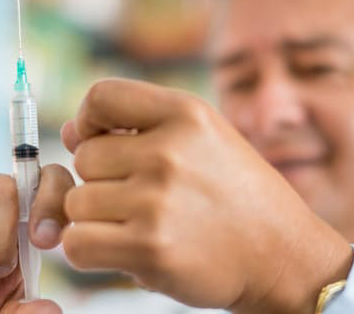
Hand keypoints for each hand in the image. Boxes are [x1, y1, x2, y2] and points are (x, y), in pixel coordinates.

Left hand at [58, 79, 352, 313]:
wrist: (283, 256)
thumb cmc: (237, 197)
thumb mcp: (203, 141)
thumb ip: (137, 128)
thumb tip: (70, 132)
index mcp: (185, 113)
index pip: (100, 96)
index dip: (89, 121)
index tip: (103, 143)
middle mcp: (169, 150)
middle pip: (84, 158)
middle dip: (101, 181)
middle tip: (140, 197)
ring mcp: (157, 200)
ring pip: (77, 203)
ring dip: (97, 220)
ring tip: (140, 224)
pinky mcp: (150, 247)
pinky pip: (78, 243)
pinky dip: (89, 251)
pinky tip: (124, 249)